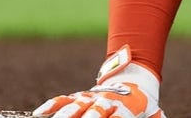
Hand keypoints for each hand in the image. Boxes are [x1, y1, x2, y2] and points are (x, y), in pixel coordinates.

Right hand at [34, 45, 164, 117]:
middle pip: (93, 112)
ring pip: (74, 106)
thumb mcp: (153, 114)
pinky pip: (63, 100)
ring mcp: (91, 98)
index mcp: (125, 107)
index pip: (119, 117)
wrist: (133, 77)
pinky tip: (38, 114)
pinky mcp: (80, 96)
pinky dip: (50, 106)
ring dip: (64, 115)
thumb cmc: (143, 105)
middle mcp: (105, 102)